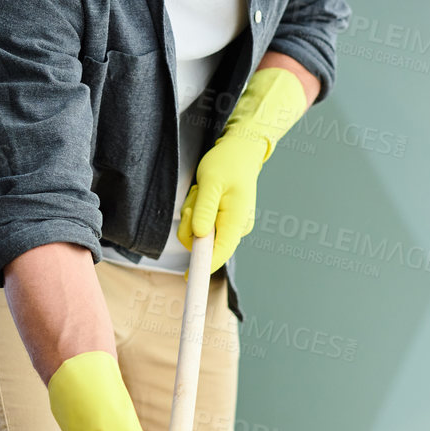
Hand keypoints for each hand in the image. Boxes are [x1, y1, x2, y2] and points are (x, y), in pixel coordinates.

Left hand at [177, 128, 266, 273]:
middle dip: (191, 224)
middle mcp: (235, 228)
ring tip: (202, 193)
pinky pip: (200, 226)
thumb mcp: (211, 182)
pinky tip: (203, 196)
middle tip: (196, 199)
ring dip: (192, 215)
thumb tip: (199, 235)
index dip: (204, 267)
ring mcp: (229, 227)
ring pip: (197, 234)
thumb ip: (205, 209)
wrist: (239, 152)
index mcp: (236, 221)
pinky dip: (195, 213)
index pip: (220, 253)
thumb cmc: (227, 162)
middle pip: (203, 245)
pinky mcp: (222, 223)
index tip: (190, 278)